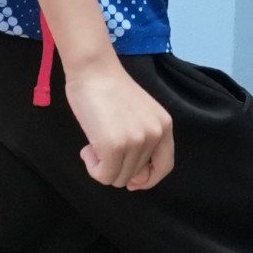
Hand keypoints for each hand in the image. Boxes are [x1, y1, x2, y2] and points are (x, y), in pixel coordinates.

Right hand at [64, 57, 175, 189]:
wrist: (93, 71)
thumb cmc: (109, 90)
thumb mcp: (139, 115)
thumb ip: (142, 141)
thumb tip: (134, 179)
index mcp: (164, 126)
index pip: (165, 166)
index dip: (148, 179)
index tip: (132, 182)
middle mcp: (155, 135)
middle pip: (135, 174)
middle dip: (116, 167)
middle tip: (101, 147)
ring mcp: (136, 141)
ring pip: (118, 178)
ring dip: (102, 167)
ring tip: (93, 144)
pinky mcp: (114, 147)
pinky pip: (103, 176)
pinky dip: (93, 168)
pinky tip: (87, 149)